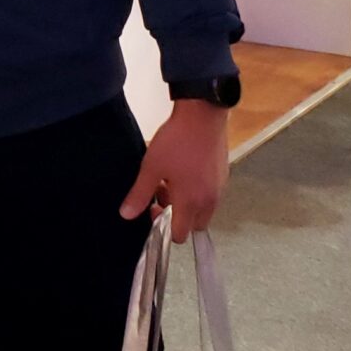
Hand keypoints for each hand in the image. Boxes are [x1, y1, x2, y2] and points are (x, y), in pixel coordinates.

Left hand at [121, 97, 230, 241]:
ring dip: (187, 203)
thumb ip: (140, 194)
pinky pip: (210, 194)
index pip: (180, 234)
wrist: (203, 116)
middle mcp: (209, 201)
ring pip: (202, 209)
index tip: (153, 207)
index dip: (163, 227)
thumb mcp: (151, 168)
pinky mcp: (224, 176)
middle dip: (177, 217)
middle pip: (194, 225)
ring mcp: (219, 188)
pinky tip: (184, 170)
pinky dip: (197, 191)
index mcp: (191, 202)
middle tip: (162, 194)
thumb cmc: (175, 143)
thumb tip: (126, 215)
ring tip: (171, 179)